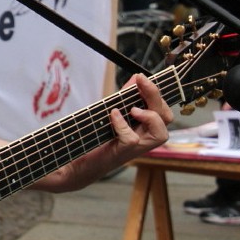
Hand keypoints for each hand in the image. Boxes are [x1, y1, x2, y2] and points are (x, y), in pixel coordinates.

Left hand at [37, 74, 171, 191]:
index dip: (157, 93)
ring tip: (132, 109)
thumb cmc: (93, 138)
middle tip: (140, 84)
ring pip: (160, 134)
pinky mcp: (121, 154)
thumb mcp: (111, 113)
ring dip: (150, 116)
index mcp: (144, 128)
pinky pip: (132, 139)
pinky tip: (113, 115)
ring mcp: (134, 149)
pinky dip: (124, 125)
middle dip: (156, 97)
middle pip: (166, 118)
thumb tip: (137, 77)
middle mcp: (143, 139)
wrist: (72, 162)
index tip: (141, 77)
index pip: (164, 111)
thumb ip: (125, 97)